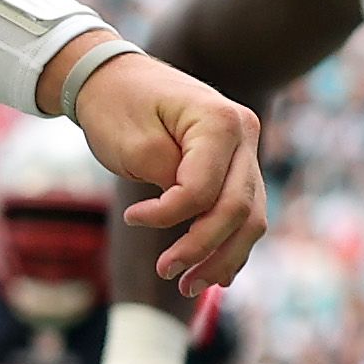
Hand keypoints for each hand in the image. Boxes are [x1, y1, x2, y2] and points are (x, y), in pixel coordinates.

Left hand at [67, 50, 266, 295]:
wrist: (114, 77)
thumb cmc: (117, 106)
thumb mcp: (135, 147)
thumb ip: (170, 186)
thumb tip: (196, 222)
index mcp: (220, 122)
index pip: (205, 191)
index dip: (169, 217)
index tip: (132, 219)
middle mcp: (245, 134)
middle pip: (238, 210)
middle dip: (203, 250)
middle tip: (167, 274)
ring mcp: (245, 150)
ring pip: (250, 218)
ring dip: (223, 258)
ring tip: (189, 287)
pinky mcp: (236, 165)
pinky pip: (244, 212)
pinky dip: (231, 244)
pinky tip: (217, 276)